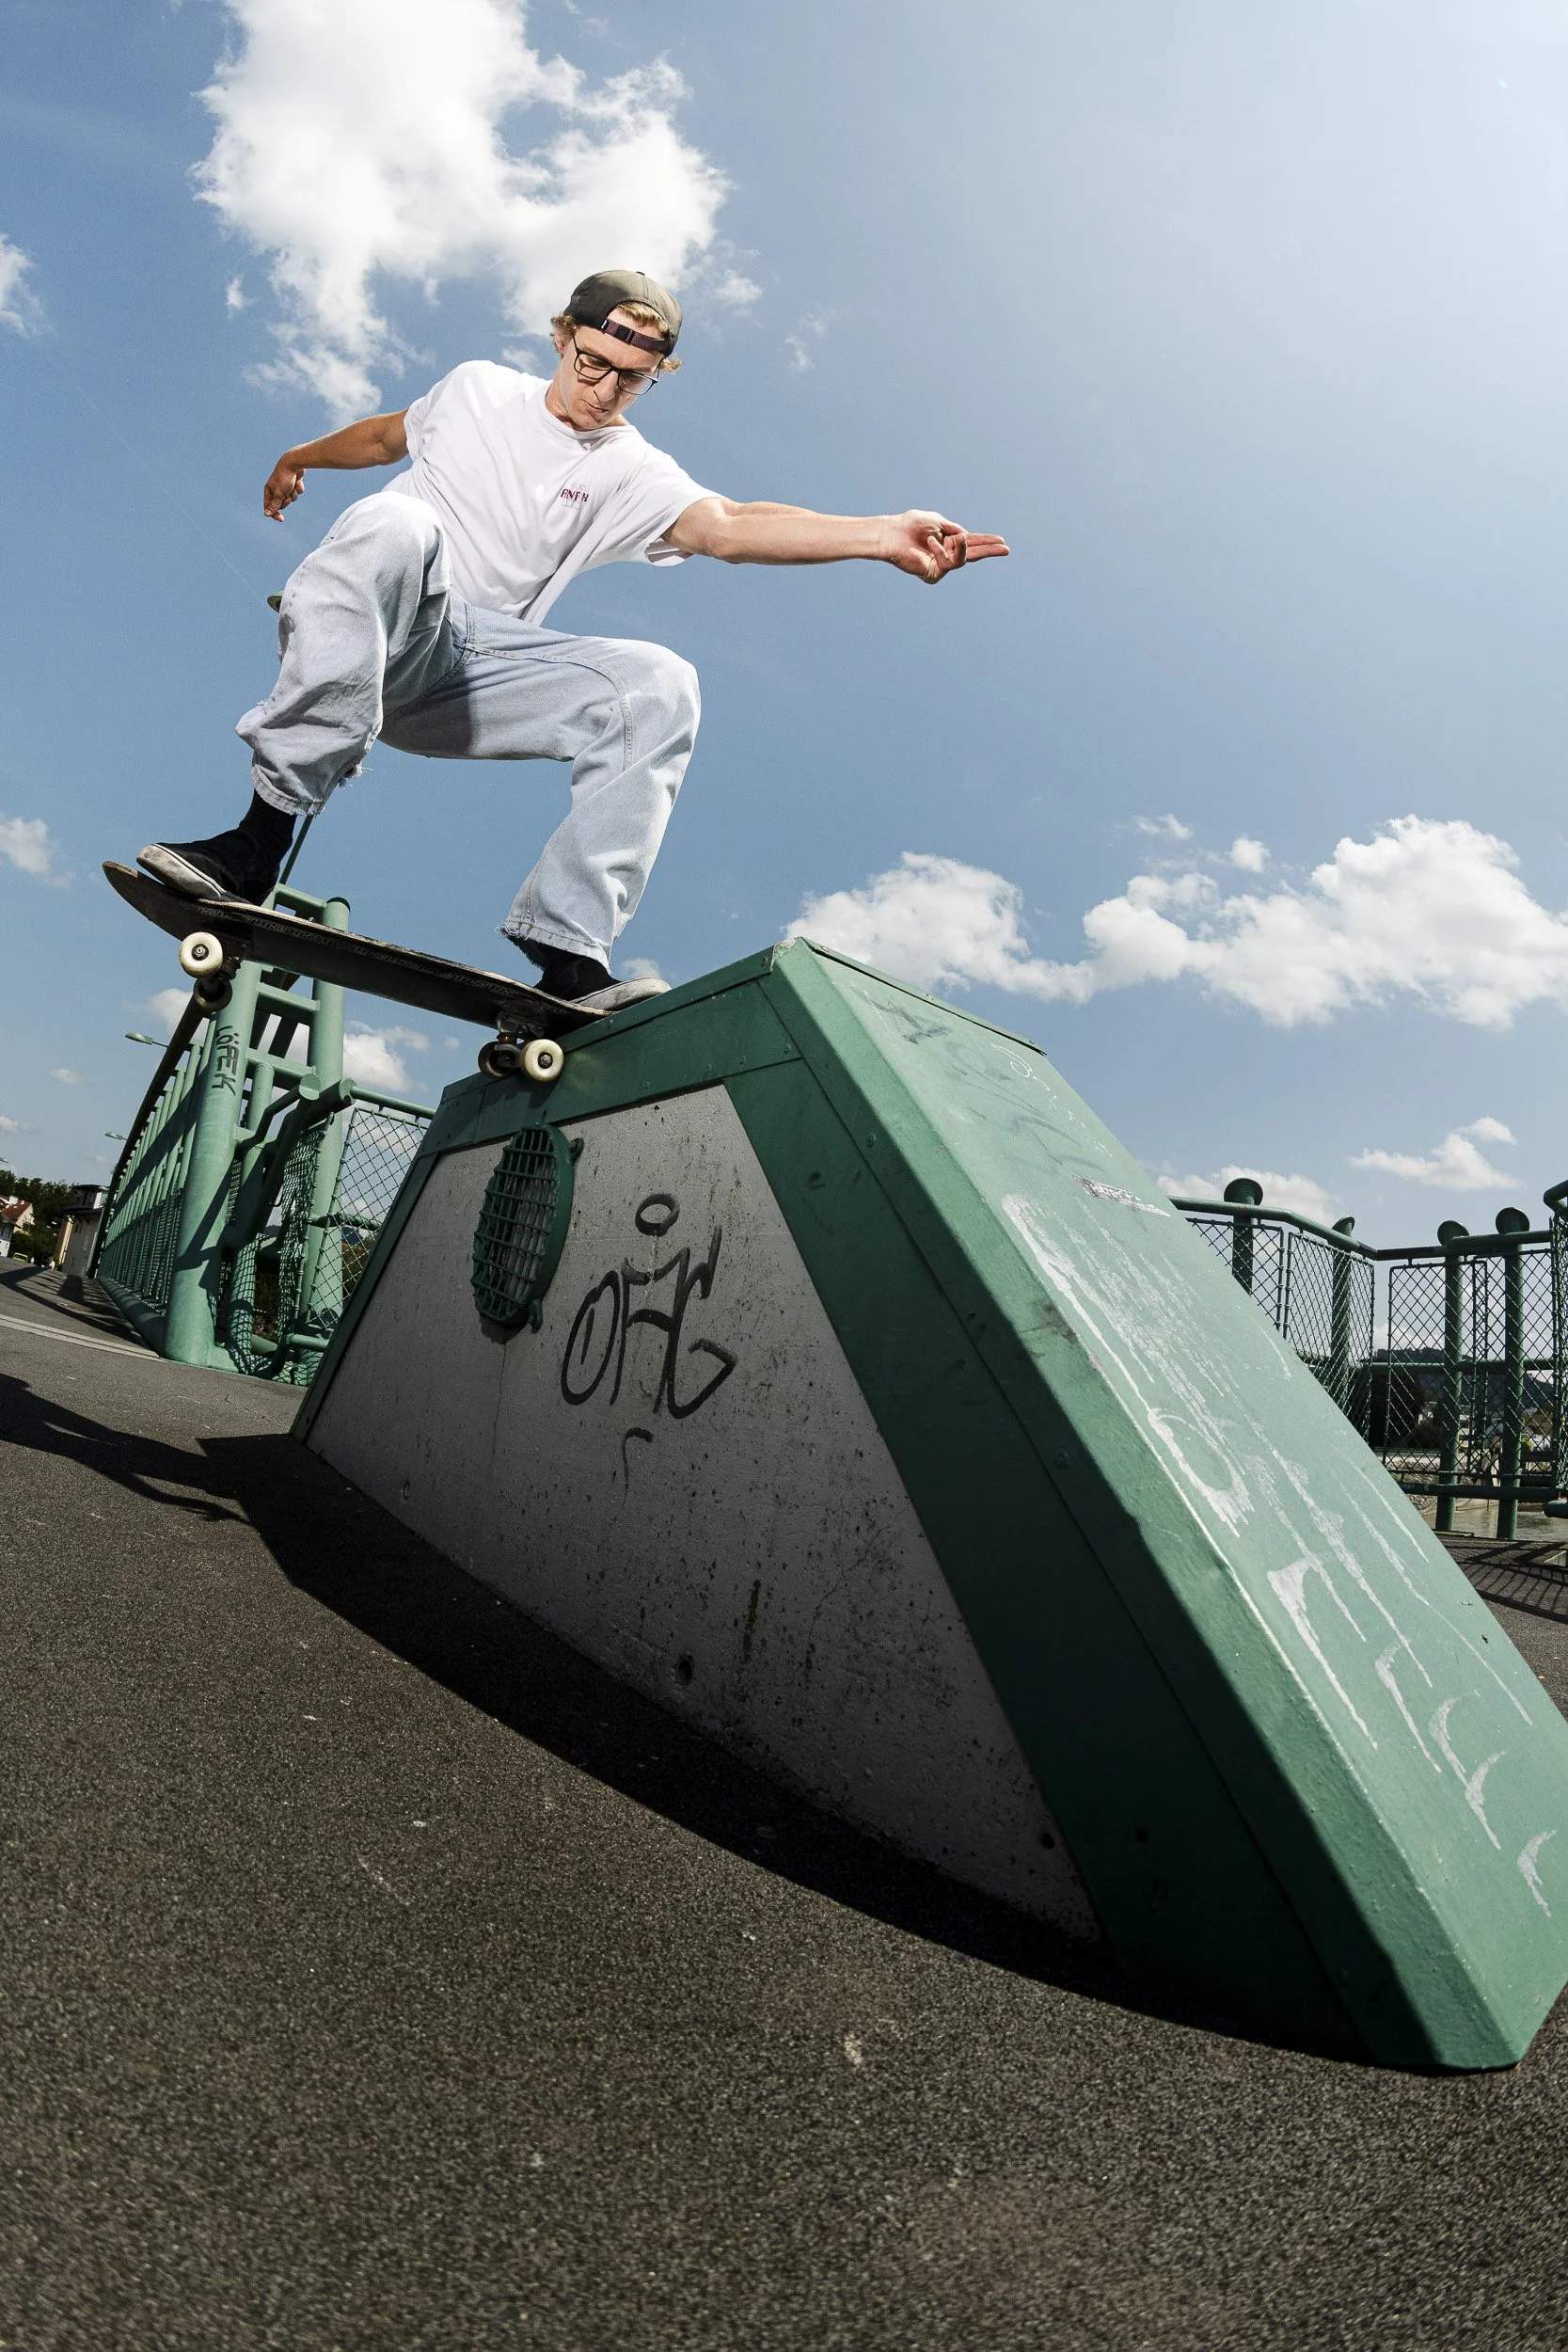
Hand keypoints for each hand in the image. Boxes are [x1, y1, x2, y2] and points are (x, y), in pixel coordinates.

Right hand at [264, 457, 305, 519]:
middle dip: (286, 501)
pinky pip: (297, 492)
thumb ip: (274, 505)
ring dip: (294, 494)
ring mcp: (285, 486)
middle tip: (287, 495)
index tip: (281, 519)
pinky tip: (298, 481)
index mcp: (269, 491)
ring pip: (291, 498)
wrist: (294, 463)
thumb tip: (267, 515)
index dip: (274, 513)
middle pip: (282, 504)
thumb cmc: (284, 478)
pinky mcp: (293, 483)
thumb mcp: (279, 494)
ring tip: (292, 486)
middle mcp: (276, 489)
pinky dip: (298, 488)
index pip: (269, 507)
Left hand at [881, 509, 1009, 583]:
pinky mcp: (932, 575)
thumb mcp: (937, 520)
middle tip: (1006, 549)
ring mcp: (939, 565)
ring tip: (955, 539)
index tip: (1002, 541)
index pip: (971, 542)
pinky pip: (947, 563)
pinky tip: (930, 544)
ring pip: (961, 560)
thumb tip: (967, 536)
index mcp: (948, 540)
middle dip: (988, 551)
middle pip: (972, 555)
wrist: (893, 534)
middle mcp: (946, 553)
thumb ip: (953, 528)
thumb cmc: (910, 525)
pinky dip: (940, 551)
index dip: (986, 542)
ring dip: (960, 548)